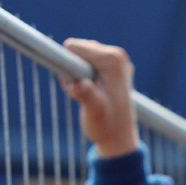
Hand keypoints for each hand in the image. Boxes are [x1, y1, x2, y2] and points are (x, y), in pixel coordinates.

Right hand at [62, 38, 139, 157]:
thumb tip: (77, 85)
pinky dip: (81, 76)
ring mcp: (116, 60)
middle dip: (72, 70)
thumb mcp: (94, 111)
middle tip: (81, 92)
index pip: (74, 47)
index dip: (67, 67)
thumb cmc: (106, 126)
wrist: (118, 137)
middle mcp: (118, 55)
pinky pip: (85, 63)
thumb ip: (86, 95)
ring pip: (79, 57)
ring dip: (76, 74)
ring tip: (87, 94)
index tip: (74, 86)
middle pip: (77, 50)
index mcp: (114, 59)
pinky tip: (90, 91)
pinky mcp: (112, 67)